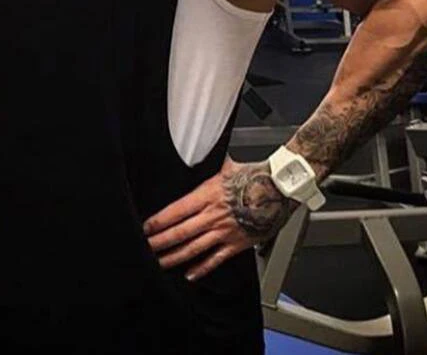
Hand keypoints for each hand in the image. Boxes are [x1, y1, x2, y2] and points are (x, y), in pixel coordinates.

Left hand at [143, 156, 292, 281]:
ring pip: (194, 248)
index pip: (177, 210)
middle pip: (181, 232)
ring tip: (160, 262)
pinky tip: (190, 274)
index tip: (146, 227)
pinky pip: (216, 258)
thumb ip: (211, 165)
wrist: (280, 189)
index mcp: (208, 194)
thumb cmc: (257, 175)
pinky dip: (202, 268)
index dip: (159, 221)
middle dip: (160, 242)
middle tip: (146, 248)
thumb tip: (198, 152)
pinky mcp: (237, 243)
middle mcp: (213, 215)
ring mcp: (225, 231)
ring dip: (175, 256)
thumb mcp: (228, 165)